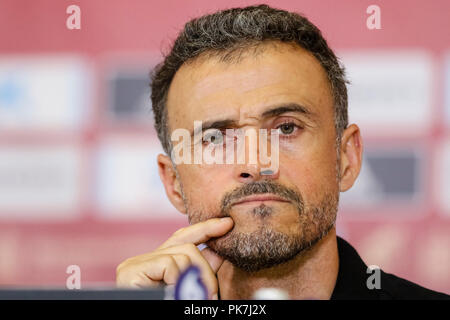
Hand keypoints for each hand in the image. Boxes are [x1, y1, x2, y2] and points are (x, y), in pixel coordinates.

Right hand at [115, 217, 233, 298]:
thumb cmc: (168, 302)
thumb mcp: (189, 287)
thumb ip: (200, 271)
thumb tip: (218, 253)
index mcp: (156, 265)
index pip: (182, 238)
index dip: (205, 229)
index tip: (227, 224)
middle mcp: (142, 261)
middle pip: (186, 246)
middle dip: (206, 268)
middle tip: (213, 294)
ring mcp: (134, 265)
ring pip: (183, 254)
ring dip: (197, 278)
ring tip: (198, 299)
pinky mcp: (130, 272)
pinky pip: (170, 264)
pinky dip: (179, 280)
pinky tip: (173, 294)